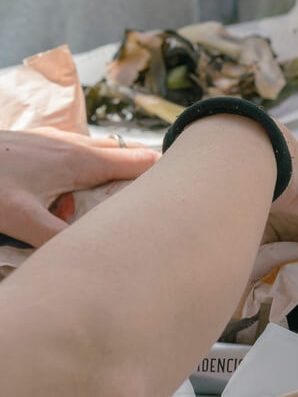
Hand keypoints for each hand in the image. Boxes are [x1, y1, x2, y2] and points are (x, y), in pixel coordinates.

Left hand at [0, 128, 157, 246]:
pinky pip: (81, 149)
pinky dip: (91, 165)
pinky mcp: (43, 140)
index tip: (175, 193)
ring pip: (103, 150)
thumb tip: (96, 257)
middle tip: (151, 200)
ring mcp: (58, 139)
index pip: (143, 160)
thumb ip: (60, 239)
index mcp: (83, 160)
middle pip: (128, 153)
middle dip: (145, 173)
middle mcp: (76, 144)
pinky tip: (74, 186)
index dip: (164, 175)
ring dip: (116, 169)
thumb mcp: (21, 219)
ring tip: (114, 196)